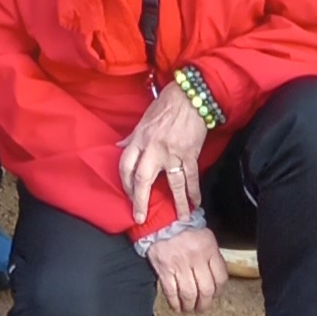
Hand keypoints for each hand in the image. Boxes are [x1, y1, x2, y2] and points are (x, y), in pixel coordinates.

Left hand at [118, 85, 210, 222]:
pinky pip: (192, 177)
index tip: (129, 194)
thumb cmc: (165, 106)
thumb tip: (120, 146)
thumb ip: (132, 137)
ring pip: (173, 183)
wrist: (189, 97)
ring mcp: (173, 153)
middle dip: (140, 201)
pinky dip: (194, 191)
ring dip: (177, 203)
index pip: (126, 166)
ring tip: (181, 219)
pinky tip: (196, 202)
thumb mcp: (143, 120)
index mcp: (139, 140)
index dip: (125, 182)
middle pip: (143, 179)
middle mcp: (153, 149)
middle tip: (140, 217)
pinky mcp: (190, 154)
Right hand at [146, 224, 227, 315]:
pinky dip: (175, 303)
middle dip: (205, 304)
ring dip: (190, 306)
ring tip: (189, 308)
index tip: (215, 295)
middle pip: (206, 290)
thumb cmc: (182, 228)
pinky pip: (171, 292)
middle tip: (202, 308)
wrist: (159, 221)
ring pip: (189, 294)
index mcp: (209, 248)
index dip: (219, 291)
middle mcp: (196, 257)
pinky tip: (176, 307)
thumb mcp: (204, 236)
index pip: (221, 277)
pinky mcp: (164, 269)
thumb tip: (216, 279)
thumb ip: (211, 255)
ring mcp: (179, 264)